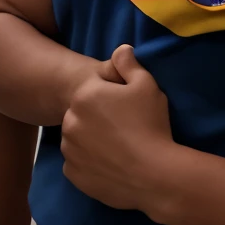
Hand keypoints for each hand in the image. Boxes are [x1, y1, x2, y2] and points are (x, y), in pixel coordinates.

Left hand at [60, 45, 178, 211]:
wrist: (156, 174)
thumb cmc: (151, 126)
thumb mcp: (147, 86)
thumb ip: (129, 64)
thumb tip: (121, 49)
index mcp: (83, 95)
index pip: (93, 92)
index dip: (111, 101)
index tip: (127, 112)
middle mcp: (68, 121)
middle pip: (81, 116)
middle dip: (97, 120)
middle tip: (123, 132)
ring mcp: (69, 150)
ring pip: (76, 140)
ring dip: (90, 142)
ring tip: (116, 150)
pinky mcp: (73, 174)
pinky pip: (77, 164)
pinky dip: (88, 165)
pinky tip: (109, 166)